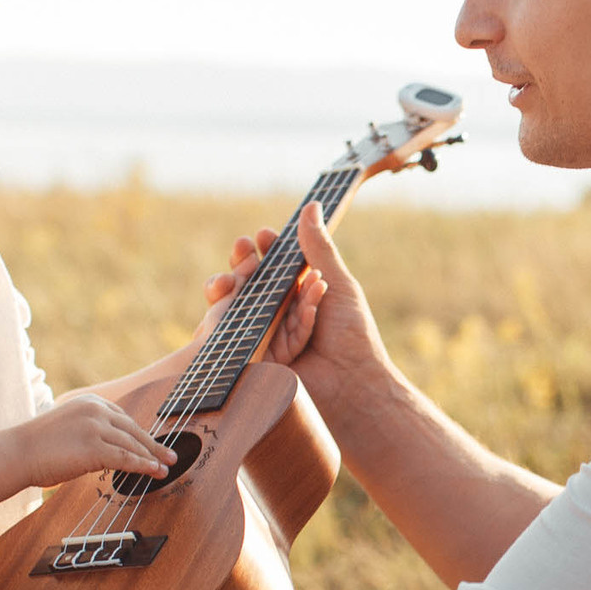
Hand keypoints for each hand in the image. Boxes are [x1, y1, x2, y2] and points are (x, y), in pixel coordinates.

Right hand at [13, 392, 172, 487]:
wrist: (15, 453)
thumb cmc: (38, 446)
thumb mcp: (68, 427)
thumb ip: (90, 430)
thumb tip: (114, 447)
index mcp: (91, 402)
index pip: (123, 418)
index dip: (140, 435)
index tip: (152, 444)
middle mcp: (96, 410)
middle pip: (134, 430)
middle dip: (155, 445)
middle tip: (171, 455)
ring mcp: (96, 428)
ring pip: (133, 445)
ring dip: (153, 458)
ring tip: (166, 467)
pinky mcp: (95, 448)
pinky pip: (127, 459)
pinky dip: (144, 466)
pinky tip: (155, 472)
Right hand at [200, 203, 393, 424]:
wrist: (353, 383)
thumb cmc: (352, 335)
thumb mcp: (337, 284)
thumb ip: (319, 247)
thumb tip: (311, 206)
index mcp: (295, 296)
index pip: (271, 267)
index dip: (264, 250)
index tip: (264, 234)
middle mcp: (276, 315)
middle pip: (246, 285)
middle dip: (242, 265)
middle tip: (244, 250)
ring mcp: (262, 338)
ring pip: (237, 307)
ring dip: (239, 289)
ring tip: (241, 277)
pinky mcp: (252, 360)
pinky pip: (244, 333)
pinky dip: (262, 320)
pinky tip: (277, 310)